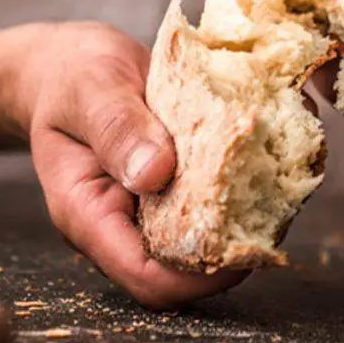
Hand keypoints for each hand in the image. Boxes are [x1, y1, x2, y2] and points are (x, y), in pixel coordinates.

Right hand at [9, 22, 246, 307]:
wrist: (68, 65)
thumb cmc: (71, 76)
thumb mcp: (90, 89)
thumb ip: (118, 128)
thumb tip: (155, 174)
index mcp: (89, 215)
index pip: (146, 277)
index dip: (200, 276)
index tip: (246, 242)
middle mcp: (121, 225)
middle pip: (183, 271)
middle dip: (232, 249)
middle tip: (274, 202)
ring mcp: (147, 212)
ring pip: (203, 245)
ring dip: (242, 219)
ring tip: (274, 177)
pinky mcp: (172, 192)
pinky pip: (210, 209)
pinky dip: (239, 192)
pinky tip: (261, 160)